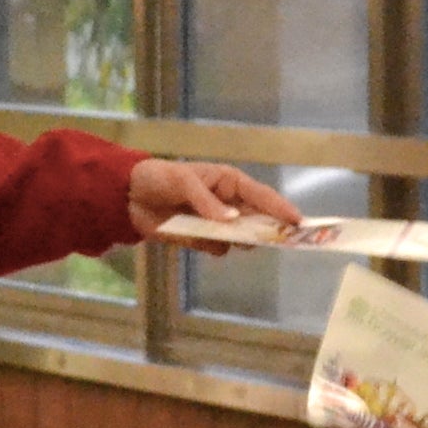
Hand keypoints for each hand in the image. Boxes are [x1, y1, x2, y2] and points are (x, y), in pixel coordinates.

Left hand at [127, 160, 300, 242]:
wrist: (129, 197)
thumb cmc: (160, 178)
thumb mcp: (183, 182)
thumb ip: (207, 202)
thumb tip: (232, 221)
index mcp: (229, 182)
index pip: (262, 196)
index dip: (281, 209)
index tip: (299, 223)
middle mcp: (229, 203)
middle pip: (258, 220)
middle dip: (267, 229)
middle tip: (280, 241)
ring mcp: (217, 223)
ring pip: (240, 238)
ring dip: (237, 241)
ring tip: (223, 235)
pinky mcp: (203, 239)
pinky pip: (218, 249)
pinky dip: (212, 247)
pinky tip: (192, 237)